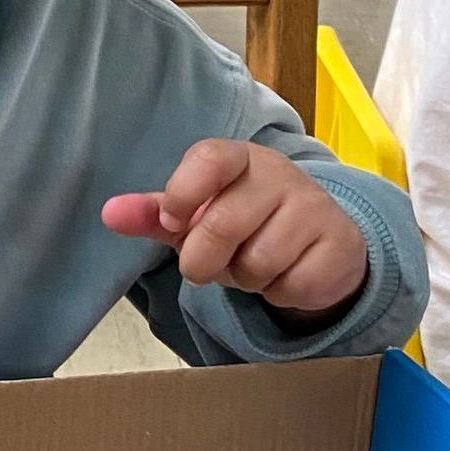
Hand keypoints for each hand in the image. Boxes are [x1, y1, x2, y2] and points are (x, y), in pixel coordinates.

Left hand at [102, 139, 368, 319]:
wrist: (318, 241)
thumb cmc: (245, 221)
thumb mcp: (197, 214)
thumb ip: (155, 213)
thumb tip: (110, 213)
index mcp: (238, 158)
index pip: (209, 158)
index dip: (183, 194)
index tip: (173, 221)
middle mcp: (279, 174)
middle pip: (223, 224)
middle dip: (203, 261)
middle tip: (208, 266)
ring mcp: (314, 207)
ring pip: (258, 262)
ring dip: (245, 279)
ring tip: (253, 264)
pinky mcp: (339, 244)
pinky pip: (292, 285)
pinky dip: (279, 293)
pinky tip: (286, 274)